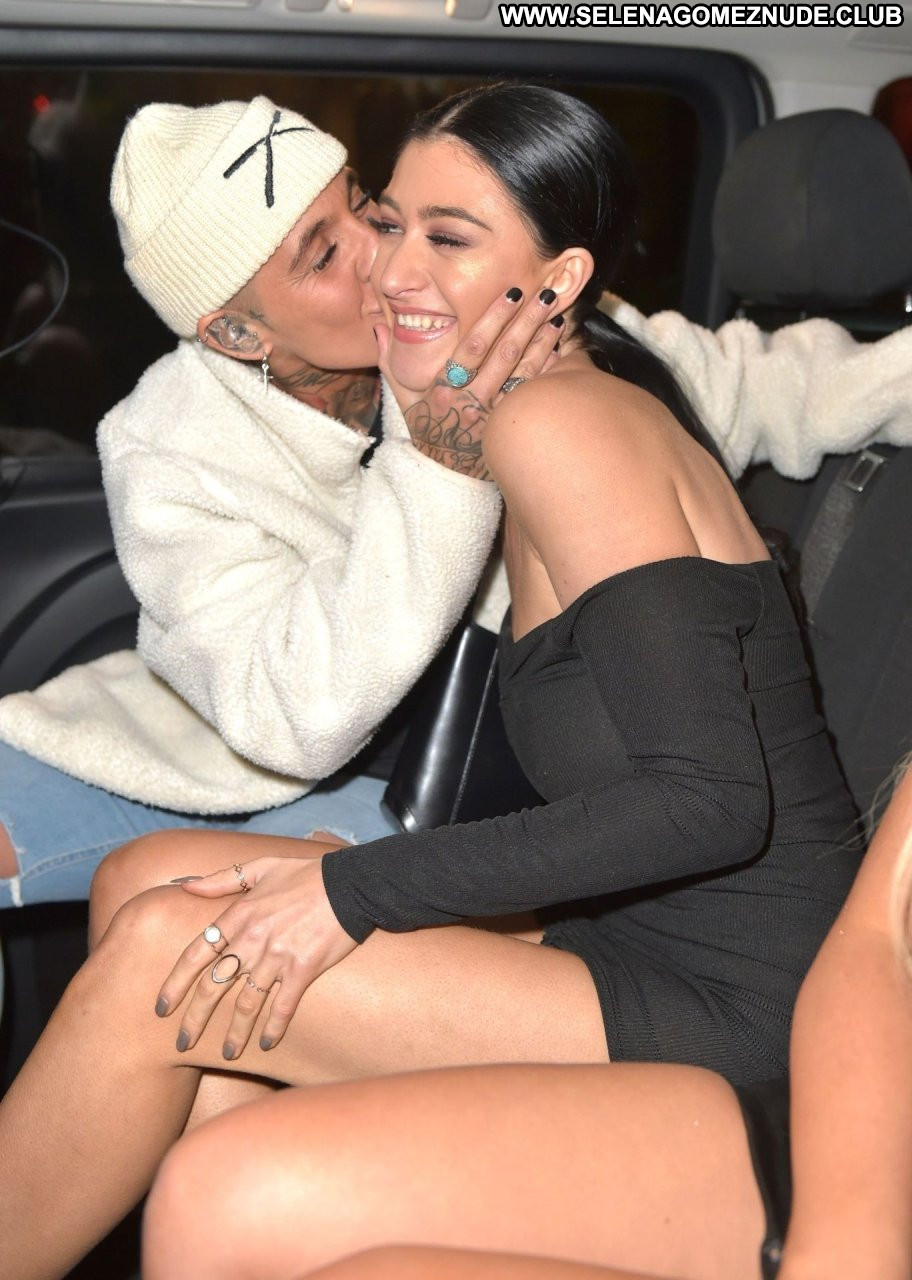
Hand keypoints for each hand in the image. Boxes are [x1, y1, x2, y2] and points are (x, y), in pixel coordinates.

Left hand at [155, 856, 355, 1059]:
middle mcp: (253, 939)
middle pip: (214, 986)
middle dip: (194, 1019)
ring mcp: (278, 956)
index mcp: (239, 915)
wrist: (350, 884)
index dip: (175, 983)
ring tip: (226, 1053)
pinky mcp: (304, 969)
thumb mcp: (260, 868)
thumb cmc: (305, 874)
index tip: (161, 1008)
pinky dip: (273, 1028)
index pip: (196, 954)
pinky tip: (266, 1044)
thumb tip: (184, 886)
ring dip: (234, 1032)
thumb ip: (221, 880)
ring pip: (246, 1003)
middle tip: (182, 1043)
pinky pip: (283, 1006)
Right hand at [378, 286, 563, 479]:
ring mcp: (494, 417)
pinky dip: (546, 374)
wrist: (445, 478)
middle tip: (545, 296)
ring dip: (542, 344)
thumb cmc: (426, 432)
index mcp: (446, 389)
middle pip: (504, 355)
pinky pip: (531, 397)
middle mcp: (471, 402)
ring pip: (523, 374)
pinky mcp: (510, 429)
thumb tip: (378, 325)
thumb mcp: (403, 400)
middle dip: (526, 322)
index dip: (494, 319)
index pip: (474, 347)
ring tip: (557, 319)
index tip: (511, 294)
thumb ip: (390, 362)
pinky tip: (559, 353)